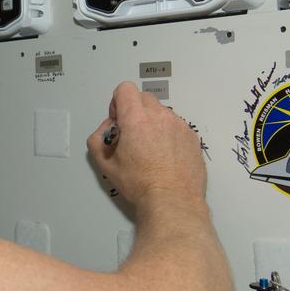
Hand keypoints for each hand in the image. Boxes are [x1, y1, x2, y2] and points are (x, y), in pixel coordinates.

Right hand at [86, 82, 206, 208]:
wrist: (172, 201)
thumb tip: (105, 131)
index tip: (119, 120)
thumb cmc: (141, 184)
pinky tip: (166, 157)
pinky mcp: (192, 136)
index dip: (118, 102)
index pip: (125, 89)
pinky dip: (169, 135)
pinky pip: (177, 126)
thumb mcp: (106, 165)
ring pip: (162, 112)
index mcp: (136, 119)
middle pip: (144, 98)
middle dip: (135, 111)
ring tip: (151, 150)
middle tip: (132, 135)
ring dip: (153, 123)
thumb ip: (97, 140)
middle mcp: (160, 116)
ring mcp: (179, 125)